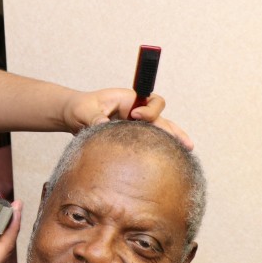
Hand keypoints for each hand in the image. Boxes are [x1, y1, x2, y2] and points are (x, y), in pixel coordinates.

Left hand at [61, 89, 193, 149]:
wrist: (73, 117)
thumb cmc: (80, 109)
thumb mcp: (85, 111)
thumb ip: (94, 118)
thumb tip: (102, 126)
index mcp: (130, 100)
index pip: (151, 102)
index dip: (148, 110)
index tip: (135, 116)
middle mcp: (138, 111)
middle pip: (162, 119)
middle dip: (174, 130)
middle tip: (186, 143)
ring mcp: (137, 125)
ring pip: (161, 131)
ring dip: (174, 140)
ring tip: (188, 151)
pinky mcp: (133, 137)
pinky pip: (151, 142)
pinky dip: (161, 149)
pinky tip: (172, 162)